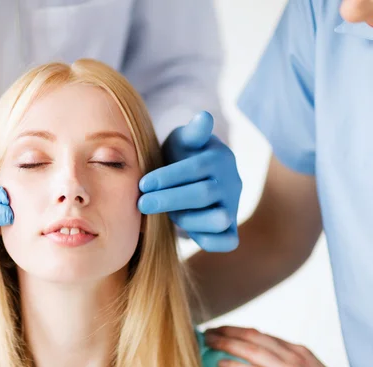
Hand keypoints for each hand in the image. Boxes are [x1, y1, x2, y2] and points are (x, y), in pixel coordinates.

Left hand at [138, 111, 240, 251]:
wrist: (191, 180)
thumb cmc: (181, 157)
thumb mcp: (183, 141)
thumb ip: (192, 133)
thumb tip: (204, 117)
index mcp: (219, 158)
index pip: (195, 168)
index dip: (167, 177)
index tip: (143, 184)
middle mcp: (231, 182)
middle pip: (203, 194)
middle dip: (169, 199)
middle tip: (142, 203)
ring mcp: (233, 206)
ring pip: (217, 219)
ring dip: (187, 220)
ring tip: (166, 216)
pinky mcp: (230, 228)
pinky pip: (228, 241)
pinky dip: (209, 241)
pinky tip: (184, 234)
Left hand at [204, 326, 368, 366]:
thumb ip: (285, 359)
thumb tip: (258, 354)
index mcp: (296, 349)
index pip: (260, 333)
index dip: (237, 329)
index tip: (220, 328)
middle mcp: (292, 355)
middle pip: (252, 336)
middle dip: (227, 331)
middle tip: (207, 331)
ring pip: (251, 350)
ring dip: (226, 343)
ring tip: (208, 342)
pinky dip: (236, 366)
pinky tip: (221, 364)